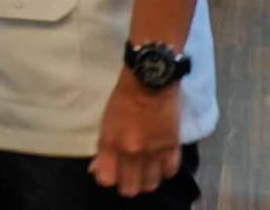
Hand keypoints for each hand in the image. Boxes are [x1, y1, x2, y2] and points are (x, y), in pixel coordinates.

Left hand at [88, 70, 181, 196]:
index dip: (107, 177)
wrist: (150, 80)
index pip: (106, 179)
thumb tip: (97, 168)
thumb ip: (103, 148)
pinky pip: (169, 172)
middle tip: (128, 174)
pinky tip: (159, 162)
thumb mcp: (106, 122)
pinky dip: (164, 170)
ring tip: (145, 170)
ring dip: (146, 180)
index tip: (110, 171)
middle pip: (129, 188)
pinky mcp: (172, 147)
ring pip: (150, 185)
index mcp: (111, 143)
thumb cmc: (123, 97)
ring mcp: (153, 152)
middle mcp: (132, 152)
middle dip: (127, 184)